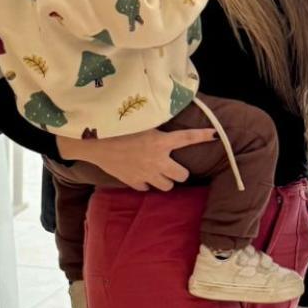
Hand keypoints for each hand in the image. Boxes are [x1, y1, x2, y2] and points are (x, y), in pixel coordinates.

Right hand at [59, 126, 216, 190]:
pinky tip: (141, 175)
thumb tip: (163, 119)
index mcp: (161, 142)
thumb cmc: (115, 127)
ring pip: (167, 187)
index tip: (215, 134)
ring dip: (166, 180)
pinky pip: (147, 188)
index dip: (203, 136)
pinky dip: (146, 183)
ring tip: (159, 172)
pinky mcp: (133, 182)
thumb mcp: (139, 121)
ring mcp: (146, 174)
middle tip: (173, 165)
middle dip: (180, 171)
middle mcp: (157, 161)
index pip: (188, 138)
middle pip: (182, 176)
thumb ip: (154, 124)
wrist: (93, 143)